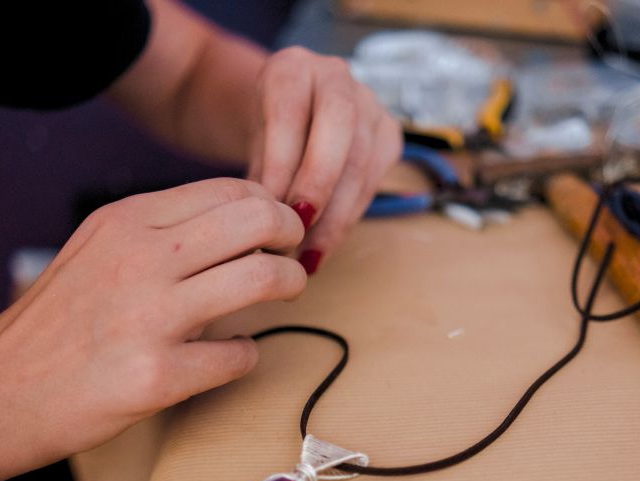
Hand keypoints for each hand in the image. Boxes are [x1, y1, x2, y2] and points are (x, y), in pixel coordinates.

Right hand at [0, 179, 305, 480]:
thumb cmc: (55, 325)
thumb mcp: (97, 251)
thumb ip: (161, 233)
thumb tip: (241, 224)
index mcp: (126, 220)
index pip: (230, 191)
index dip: (271, 209)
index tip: (278, 232)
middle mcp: (140, 257)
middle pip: (258, 221)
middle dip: (293, 237)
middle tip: (294, 259)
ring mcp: (149, 316)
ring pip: (263, 279)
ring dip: (289, 286)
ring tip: (284, 296)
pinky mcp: (157, 375)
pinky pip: (240, 355)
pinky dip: (247, 354)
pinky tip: (230, 355)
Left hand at [244, 46, 401, 273]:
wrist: (288, 119)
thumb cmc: (265, 135)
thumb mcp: (251, 147)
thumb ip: (260, 179)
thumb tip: (264, 231)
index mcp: (292, 67)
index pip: (291, 113)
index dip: (283, 165)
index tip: (272, 210)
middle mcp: (336, 77)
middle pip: (340, 127)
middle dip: (320, 184)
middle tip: (299, 229)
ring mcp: (369, 103)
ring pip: (362, 160)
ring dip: (336, 214)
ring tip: (310, 254)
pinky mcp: (388, 134)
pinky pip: (374, 180)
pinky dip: (349, 217)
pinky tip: (326, 245)